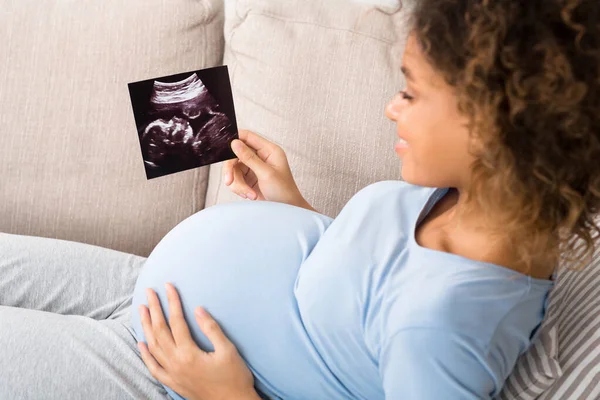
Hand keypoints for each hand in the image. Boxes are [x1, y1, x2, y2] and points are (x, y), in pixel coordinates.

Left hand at [138, 283, 257, 399]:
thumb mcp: (228, 351)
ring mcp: (172, 374)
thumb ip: (212, 329)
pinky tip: (141, 343)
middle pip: (160, 331)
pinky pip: (153, 367)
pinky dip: (145, 354)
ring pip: (153, 346)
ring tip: (142, 309)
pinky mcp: (173, 382)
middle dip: (155, 309)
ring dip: (146, 326)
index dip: (172, 302)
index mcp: (189, 354)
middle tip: (149, 292)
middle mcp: (176, 363)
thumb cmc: (235, 378)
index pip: (177, 321)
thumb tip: (198, 310)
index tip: (169, 286)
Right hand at [224, 129, 305, 206]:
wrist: (287, 210)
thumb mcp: (266, 174)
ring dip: (238, 183)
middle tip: (229, 181)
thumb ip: (249, 158)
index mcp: (269, 150)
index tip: (224, 151)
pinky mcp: (249, 179)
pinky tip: (249, 195)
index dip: (234, 141)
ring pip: (234, 169)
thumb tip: (235, 143)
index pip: (247, 136)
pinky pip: (236, 180)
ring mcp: (254, 168)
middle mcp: (261, 157)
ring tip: (249, 194)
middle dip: (232, 169)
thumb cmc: (284, 192)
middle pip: (236, 154)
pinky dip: (239, 188)